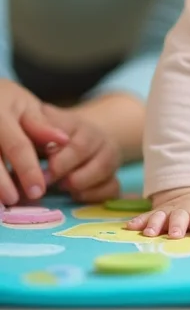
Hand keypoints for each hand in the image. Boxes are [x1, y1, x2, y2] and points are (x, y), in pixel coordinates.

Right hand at [0, 79, 69, 205]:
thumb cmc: (8, 102)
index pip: (18, 146)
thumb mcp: (27, 106)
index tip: (38, 191)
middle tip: (16, 201)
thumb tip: (64, 140)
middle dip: (3, 184)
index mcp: (1, 112)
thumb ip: (41, 126)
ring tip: (0, 207)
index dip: (28, 170)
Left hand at [42, 103, 121, 202]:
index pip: (68, 132)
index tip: (41, 167)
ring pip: (104, 167)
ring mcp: (108, 156)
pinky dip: (96, 194)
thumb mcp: (40, 132)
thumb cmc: (52, 140)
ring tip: (63, 187)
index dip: (56, 152)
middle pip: (85, 148)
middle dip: (64, 167)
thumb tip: (28, 154)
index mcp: (76, 124)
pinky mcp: (113, 177)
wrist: (80, 141)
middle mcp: (96, 137)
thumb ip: (34, 136)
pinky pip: (113, 187)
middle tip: (46, 180)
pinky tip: (77, 195)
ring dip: (81, 181)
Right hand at [125, 187, 189, 239]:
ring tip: (149, 234)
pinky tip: (129, 228)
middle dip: (177, 225)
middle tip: (175, 235)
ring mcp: (169, 211)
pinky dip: (138, 222)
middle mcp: (184, 210)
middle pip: (180, 216)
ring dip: (155, 224)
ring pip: (161, 216)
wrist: (188, 190)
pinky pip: (145, 216)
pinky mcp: (156, 213)